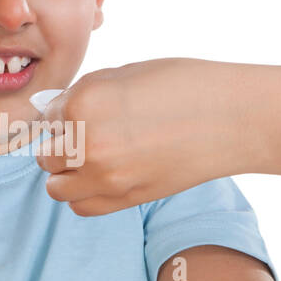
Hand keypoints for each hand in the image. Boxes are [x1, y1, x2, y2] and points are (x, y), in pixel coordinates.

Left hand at [35, 58, 258, 215]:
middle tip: (86, 136)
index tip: (80, 112)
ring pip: (57, 188)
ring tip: (92, 159)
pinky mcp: (126, 199)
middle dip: (61, 145)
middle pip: (47, 156)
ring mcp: (106, 177)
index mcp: (82, 102)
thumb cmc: (186, 85)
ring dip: (68, 174)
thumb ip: (87, 92)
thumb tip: (59, 110)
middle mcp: (87, 143)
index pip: (47, 117)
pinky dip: (85, 195)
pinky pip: (82, 207)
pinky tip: (104, 177)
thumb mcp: (126, 73)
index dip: (62, 113)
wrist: (233, 117)